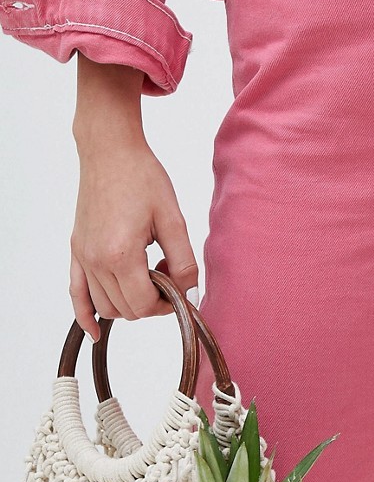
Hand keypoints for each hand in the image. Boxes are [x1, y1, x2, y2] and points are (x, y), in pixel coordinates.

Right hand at [70, 55, 199, 342]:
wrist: (110, 151)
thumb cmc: (142, 177)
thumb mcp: (174, 220)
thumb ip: (184, 261)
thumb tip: (190, 293)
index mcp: (120, 254)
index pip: (145, 304)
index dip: (168, 304)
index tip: (181, 289)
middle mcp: (95, 260)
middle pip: (126, 309)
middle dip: (152, 304)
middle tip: (169, 279)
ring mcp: (82, 257)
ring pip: (106, 306)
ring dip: (129, 304)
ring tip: (147, 276)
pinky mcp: (76, 250)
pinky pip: (76, 294)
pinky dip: (86, 314)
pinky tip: (95, 330)